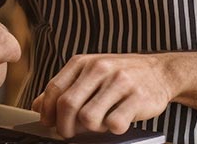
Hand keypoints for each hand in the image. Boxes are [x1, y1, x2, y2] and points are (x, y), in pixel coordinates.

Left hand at [31, 54, 172, 137]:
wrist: (160, 71)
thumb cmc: (120, 75)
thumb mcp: (90, 73)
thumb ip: (65, 88)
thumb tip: (36, 106)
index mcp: (84, 62)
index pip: (54, 90)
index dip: (47, 112)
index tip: (49, 124)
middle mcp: (100, 69)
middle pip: (68, 106)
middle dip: (64, 127)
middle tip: (69, 134)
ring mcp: (119, 82)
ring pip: (88, 118)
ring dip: (90, 128)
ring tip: (99, 123)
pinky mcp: (137, 98)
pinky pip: (114, 124)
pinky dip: (112, 129)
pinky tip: (117, 122)